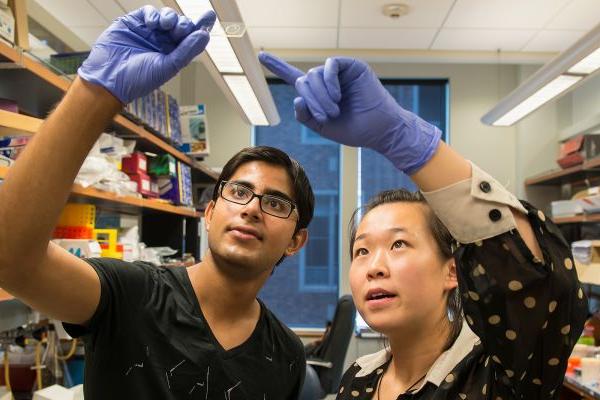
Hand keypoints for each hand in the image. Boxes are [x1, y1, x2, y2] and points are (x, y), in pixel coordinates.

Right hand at [78, 6, 215, 103]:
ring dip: (170, 18)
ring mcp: (148, 32)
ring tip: (165, 26)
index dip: (201, 27)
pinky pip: (149, 12)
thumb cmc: (139, 79)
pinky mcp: (133, 23)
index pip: (191, 39)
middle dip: (184, 25)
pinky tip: (152, 23)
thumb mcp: (168, 66)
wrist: (110, 78)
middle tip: (178, 31)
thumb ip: (187, 50)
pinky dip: (154, 14)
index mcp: (174, 55)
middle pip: (181, 26)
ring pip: (167, 16)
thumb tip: (204, 35)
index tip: (210, 16)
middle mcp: (163, 43)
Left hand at [258, 52, 440, 174]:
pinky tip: (338, 96)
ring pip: (315, 75)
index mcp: (318, 95)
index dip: (278, 66)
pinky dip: (329, 81)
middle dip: (311, 100)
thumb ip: (305, 114)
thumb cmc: (354, 129)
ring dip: (320, 96)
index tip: (261, 55)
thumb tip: (297, 98)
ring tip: (335, 110)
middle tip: (326, 116)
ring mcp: (339, 73)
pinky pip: (330, 65)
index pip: (295, 77)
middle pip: (303, 81)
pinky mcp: (351, 66)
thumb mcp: (323, 127)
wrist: (379, 130)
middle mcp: (327, 81)